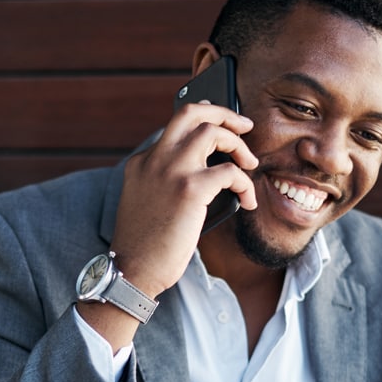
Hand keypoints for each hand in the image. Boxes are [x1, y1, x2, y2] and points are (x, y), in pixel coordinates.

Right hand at [111, 102, 258, 298]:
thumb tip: (205, 173)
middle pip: (192, 113)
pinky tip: (249, 201)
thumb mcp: (146, 203)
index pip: (175, 127)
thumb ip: (165, 182)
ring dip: (238, 144)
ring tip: (249, 163)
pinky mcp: (190, 189)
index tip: (220, 119)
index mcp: (141, 162)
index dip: (202, 119)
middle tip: (244, 125)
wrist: (132, 269)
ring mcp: (171, 170)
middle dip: (224, 112)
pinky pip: (230, 172)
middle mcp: (154, 159)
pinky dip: (246, 184)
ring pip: (212, 131)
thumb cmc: (145, 246)